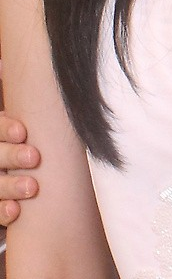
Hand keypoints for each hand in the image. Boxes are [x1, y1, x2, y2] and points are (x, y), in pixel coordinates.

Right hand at [0, 83, 40, 223]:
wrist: (31, 179)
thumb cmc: (37, 144)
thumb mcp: (38, 126)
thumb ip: (46, 108)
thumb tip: (60, 67)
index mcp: (1, 133)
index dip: (5, 128)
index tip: (22, 131)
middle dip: (10, 155)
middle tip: (34, 157)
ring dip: (9, 185)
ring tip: (32, 188)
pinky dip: (2, 211)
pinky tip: (16, 211)